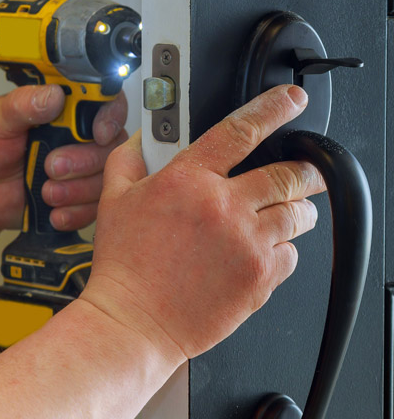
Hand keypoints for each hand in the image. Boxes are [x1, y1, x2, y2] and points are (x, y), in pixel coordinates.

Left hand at [0, 84, 126, 233]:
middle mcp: (80, 137)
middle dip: (85, 161)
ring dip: (79, 190)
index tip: (98, 134)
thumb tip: (53, 95)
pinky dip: (76, 212)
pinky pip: (96, 206)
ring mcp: (84, 168)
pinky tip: (55, 211)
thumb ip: (24, 104)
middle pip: (111, 145)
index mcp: (65, 111)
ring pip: (106, 178)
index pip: (107, 103)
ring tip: (47, 192)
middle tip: (52, 167)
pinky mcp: (82, 197)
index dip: (110, 117)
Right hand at [81, 85, 324, 366]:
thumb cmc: (124, 265)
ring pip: (297, 214)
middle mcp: (223, 206)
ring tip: (290, 212)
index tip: (292, 100)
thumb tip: (142, 137)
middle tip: (308, 171)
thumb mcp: (114, 200)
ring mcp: (246, 243)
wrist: (132, 322)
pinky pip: (292, 254)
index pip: (241, 130)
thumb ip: (129, 159)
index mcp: (189, 179)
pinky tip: (266, 250)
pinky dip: (286, 249)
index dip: (273, 109)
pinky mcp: (258, 278)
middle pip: (286, 174)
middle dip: (306, 169)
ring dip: (299, 208)